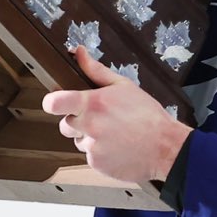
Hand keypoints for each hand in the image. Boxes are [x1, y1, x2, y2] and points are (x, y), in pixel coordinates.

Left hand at [42, 45, 191, 183]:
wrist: (165, 147)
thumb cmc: (148, 116)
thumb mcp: (124, 86)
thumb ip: (96, 70)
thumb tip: (78, 53)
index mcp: (93, 104)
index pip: (55, 103)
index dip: (51, 103)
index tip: (53, 103)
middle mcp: (89, 126)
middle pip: (65, 124)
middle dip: (78, 122)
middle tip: (101, 120)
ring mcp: (92, 147)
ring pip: (78, 141)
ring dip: (90, 138)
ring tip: (114, 134)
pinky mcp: (96, 163)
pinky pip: (90, 157)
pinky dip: (100, 153)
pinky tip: (117, 147)